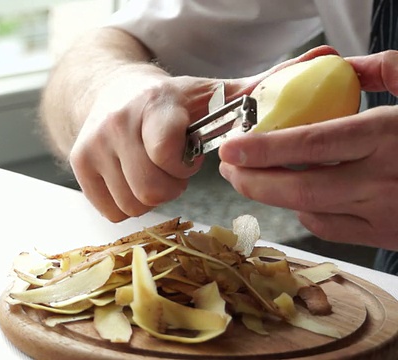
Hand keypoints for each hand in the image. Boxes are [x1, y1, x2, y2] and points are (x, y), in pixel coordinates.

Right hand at [70, 46, 336, 221]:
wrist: (109, 90)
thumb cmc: (169, 100)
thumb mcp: (209, 93)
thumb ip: (259, 90)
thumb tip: (325, 62)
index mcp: (154, 106)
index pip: (166, 154)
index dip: (183, 165)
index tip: (186, 155)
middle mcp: (116, 125)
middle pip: (150, 189)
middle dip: (169, 187)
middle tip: (172, 169)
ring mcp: (92, 146)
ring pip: (131, 204)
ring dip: (149, 196)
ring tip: (152, 170)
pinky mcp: (78, 164)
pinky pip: (110, 210)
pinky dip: (126, 203)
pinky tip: (132, 179)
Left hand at [218, 50, 397, 250]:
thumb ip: (384, 70)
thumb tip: (339, 65)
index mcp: (388, 135)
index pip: (312, 144)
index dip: (264, 148)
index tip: (230, 148)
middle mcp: (382, 179)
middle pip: (300, 188)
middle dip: (253, 182)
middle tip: (226, 169)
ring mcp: (384, 213)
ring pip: (310, 212)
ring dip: (271, 197)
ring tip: (247, 179)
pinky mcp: (385, 235)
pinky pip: (330, 228)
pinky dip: (304, 212)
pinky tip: (294, 195)